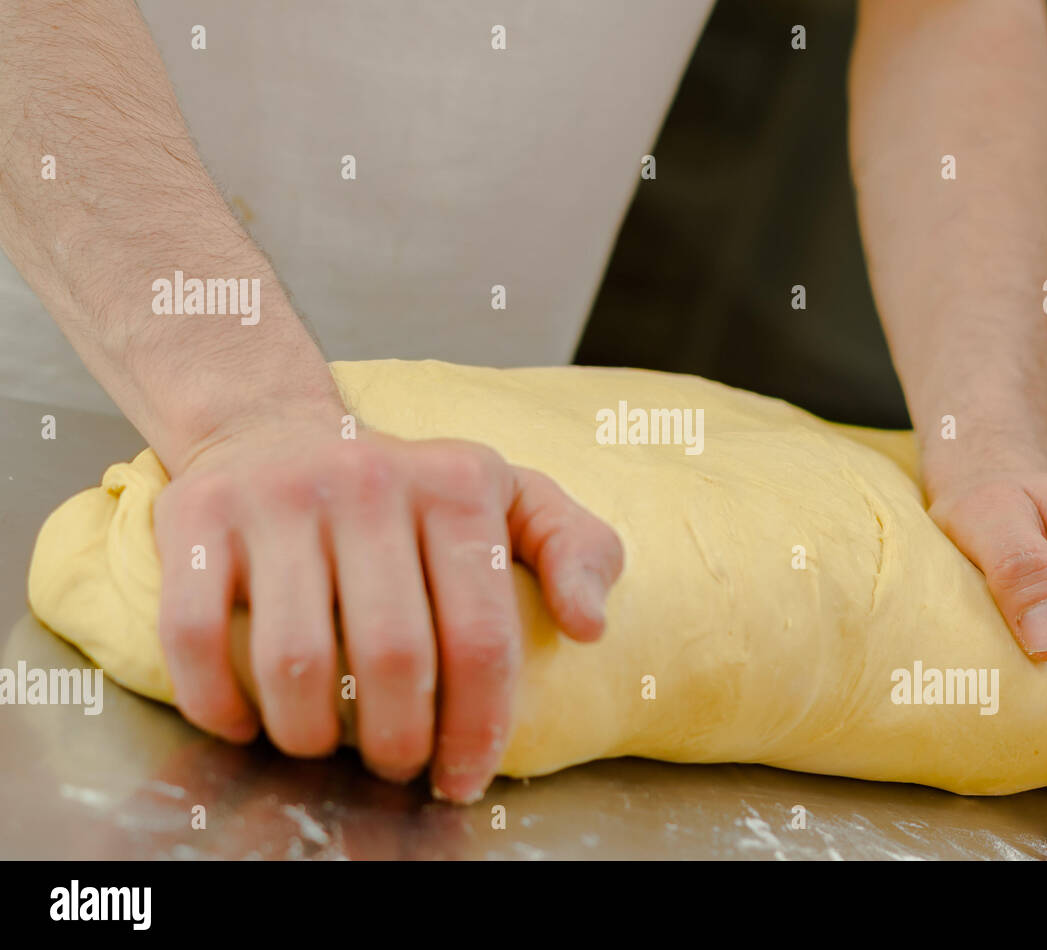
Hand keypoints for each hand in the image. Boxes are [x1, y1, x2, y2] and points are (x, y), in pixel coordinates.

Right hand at [153, 421, 622, 802]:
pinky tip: (246, 725)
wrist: (273, 423)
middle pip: (392, 659)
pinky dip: (220, 705)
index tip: (464, 777)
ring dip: (311, 737)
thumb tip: (589, 626)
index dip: (477, 728)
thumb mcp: (510, 494)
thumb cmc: (407, 487)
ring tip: (325, 747)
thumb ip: (574, 548)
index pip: (481, 637)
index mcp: (457, 485)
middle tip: (396, 766)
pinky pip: (196, 637)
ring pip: (296, 662)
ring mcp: (278, 496)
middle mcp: (369, 481)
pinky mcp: (197, 514)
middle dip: (398, 745)